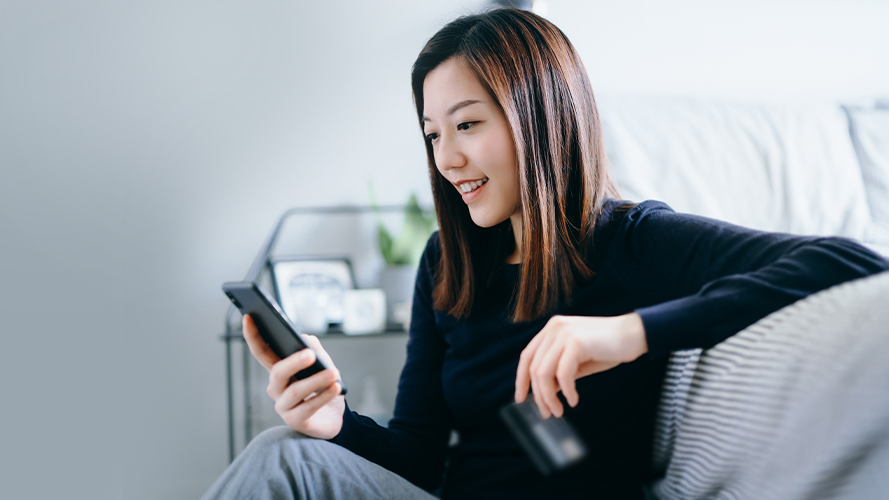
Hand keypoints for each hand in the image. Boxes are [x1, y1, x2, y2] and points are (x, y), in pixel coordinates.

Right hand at [242, 315, 345, 438]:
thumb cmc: (324, 388)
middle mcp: (276, 388)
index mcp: (279, 370)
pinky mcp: (295, 421)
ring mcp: (283, 406)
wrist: (335, 417)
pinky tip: (336, 387)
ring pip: (295, 391)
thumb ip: (313, 349)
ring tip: (333, 373)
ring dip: (316, 380)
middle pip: (277, 372)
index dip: (253, 335)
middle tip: (310, 354)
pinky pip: (308, 407)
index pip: (262, 351)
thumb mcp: (321, 364)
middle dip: (293, 362)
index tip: (249, 317)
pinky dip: (323, 396)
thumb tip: (306, 339)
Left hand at [514, 313, 647, 418]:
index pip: (527, 356)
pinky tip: (574, 400)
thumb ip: (560, 371)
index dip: (521, 380)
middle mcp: (554, 328)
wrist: (635, 334)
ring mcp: (564, 333)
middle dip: (538, 395)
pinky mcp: (576, 342)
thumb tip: (546, 391)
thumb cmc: (609, 348)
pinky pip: (563, 374)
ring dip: (550, 397)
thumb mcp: (578, 361)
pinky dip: (567, 391)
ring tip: (559, 410)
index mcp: (552, 329)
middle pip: (533, 368)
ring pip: (544, 373)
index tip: (521, 399)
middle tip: (547, 413)